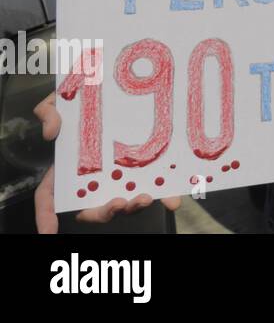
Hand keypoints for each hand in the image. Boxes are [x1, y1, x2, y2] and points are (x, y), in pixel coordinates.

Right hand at [33, 92, 181, 233]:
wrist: (115, 97)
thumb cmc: (84, 106)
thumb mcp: (62, 103)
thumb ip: (50, 113)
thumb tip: (51, 131)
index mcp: (67, 171)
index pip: (49, 199)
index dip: (45, 217)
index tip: (48, 231)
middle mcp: (93, 182)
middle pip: (93, 208)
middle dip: (106, 211)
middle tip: (118, 203)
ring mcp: (120, 179)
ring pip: (125, 202)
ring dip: (134, 206)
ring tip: (145, 198)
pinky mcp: (145, 173)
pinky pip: (154, 189)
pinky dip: (165, 197)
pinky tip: (173, 201)